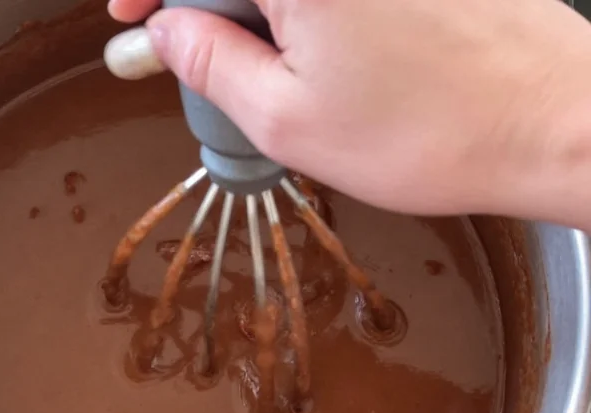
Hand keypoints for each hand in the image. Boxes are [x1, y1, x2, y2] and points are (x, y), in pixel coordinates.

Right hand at [106, 0, 590, 227]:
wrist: (545, 122)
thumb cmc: (424, 131)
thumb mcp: (284, 117)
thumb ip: (209, 61)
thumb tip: (168, 31)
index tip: (133, 13)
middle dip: (203, 0)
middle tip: (194, 47)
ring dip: (258, 8)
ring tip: (270, 64)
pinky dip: (304, 5)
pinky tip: (320, 46)